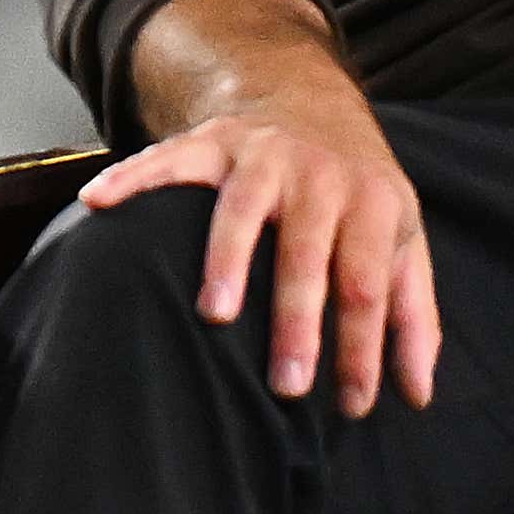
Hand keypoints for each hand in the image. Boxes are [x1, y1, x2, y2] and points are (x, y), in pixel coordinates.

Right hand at [88, 0, 438, 413]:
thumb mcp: (403, 247)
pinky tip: (96, 203)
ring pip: (244, 208)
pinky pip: (167, 158)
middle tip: (288, 384)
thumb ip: (414, 319)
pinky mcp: (211, 141)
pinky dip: (131, 178)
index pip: (369, 285)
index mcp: (374, 204)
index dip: (363, 347)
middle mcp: (319, 175)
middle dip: (299, 321)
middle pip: (308, 253)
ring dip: (228, 259)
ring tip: (215, 314)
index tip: (352, 406)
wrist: (314, 107)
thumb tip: (417, 396)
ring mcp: (262, 155)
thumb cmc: (359, 201)